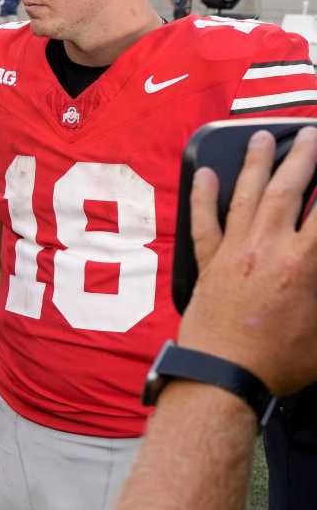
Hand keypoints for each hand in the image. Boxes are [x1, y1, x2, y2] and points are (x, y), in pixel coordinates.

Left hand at [178, 126, 316, 395]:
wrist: (220, 375)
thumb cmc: (279, 361)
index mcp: (304, 264)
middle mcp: (267, 248)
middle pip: (288, 190)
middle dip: (303, 158)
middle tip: (310, 134)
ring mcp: (233, 252)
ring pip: (246, 197)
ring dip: (256, 164)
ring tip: (263, 137)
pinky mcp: (207, 263)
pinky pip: (204, 222)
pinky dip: (203, 196)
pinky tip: (204, 173)